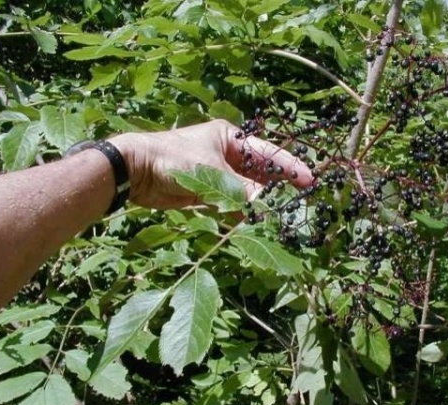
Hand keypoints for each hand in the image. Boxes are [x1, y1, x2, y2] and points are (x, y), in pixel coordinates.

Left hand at [108, 119, 313, 209]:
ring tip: (279, 216)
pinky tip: (253, 223)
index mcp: (230, 138)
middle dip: (277, 187)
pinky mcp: (207, 193)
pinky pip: (231, 203)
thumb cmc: (175, 159)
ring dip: (260, 203)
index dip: (290, 167)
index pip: (268, 153)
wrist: (137, 170)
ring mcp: (217, 174)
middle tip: (298, 202)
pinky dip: (241, 212)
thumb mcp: (213, 172)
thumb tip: (267, 205)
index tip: (310, 180)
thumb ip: (242, 190)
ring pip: (247, 190)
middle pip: (260, 172)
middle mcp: (226, 155)